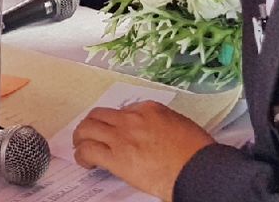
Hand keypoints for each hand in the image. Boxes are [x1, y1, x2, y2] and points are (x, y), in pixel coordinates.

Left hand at [72, 101, 213, 201]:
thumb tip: (155, 132)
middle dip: (91, 124)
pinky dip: (81, 155)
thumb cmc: (196, 152)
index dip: (116, 122)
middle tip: (89, 134)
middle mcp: (132, 119)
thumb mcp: (180, 125)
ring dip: (81, 137)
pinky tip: (85, 162)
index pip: (123, 110)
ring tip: (81, 146)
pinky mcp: (117, 158)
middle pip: (99, 114)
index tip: (116, 132)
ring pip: (87, 128)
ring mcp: (122, 136)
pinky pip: (88, 150)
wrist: (197, 168)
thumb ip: (162, 124)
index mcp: (149, 109)